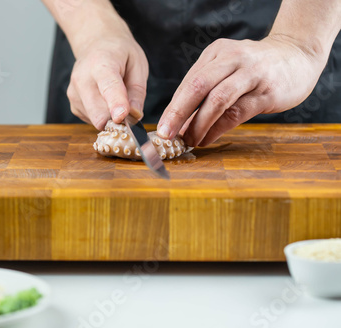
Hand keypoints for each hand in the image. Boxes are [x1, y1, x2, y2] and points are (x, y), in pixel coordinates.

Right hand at [67, 25, 147, 129]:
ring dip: (110, 115)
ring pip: (97, 120)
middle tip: (129, 110)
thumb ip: (137, 91)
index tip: (121, 117)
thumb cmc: (119, 53)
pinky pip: (92, 120)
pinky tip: (104, 99)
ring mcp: (74, 93)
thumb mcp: (137, 64)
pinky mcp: (73, 105)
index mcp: (101, 64)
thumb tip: (134, 115)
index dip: (116, 104)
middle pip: (98, 114)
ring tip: (113, 95)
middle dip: (117, 120)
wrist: (95, 44)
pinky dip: (102, 114)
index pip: (108, 87)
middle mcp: (82, 79)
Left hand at [157, 35, 327, 146]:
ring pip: (217, 100)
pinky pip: (236, 113)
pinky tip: (207, 139)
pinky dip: (217, 129)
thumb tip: (178, 124)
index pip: (188, 82)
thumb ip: (204, 92)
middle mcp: (231, 59)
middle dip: (177, 112)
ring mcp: (251, 74)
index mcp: (216, 53)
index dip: (173, 107)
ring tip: (189, 141)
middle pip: (197, 86)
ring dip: (198, 124)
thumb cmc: (254, 69)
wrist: (298, 56)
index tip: (162, 128)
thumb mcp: (226, 70)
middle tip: (165, 134)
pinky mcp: (267, 91)